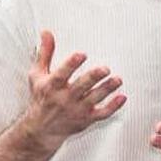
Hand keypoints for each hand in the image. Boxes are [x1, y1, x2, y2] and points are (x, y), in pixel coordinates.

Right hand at [21, 31, 124, 150]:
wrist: (42, 128)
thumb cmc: (42, 97)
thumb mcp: (38, 75)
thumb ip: (45, 53)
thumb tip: (46, 32)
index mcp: (52, 86)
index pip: (62, 74)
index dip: (71, 64)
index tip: (82, 54)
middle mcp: (64, 99)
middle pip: (81, 87)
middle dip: (93, 77)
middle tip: (105, 69)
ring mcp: (76, 110)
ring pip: (94, 99)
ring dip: (106, 89)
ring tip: (118, 80)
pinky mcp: (86, 119)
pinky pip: (102, 114)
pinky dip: (113, 107)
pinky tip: (122, 97)